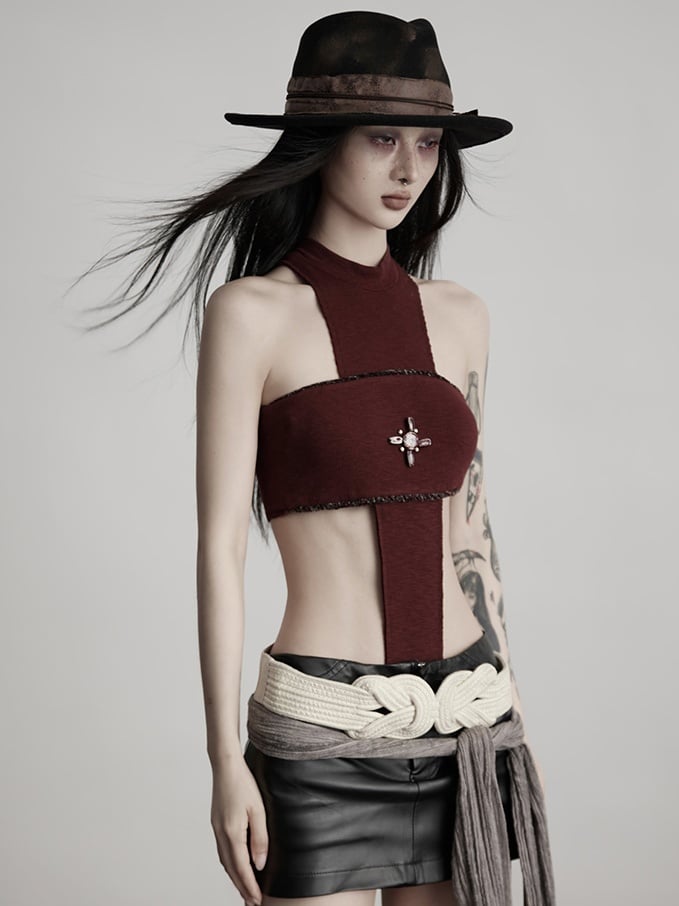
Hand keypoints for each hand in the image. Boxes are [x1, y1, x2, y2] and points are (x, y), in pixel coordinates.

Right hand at [210, 755, 268, 905]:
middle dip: (241, 887)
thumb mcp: (258, 810)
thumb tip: (259, 864)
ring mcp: (216, 828)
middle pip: (230, 869)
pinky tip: (236, 864)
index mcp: (232, 833)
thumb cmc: (243, 784)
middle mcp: (221, 834)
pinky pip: (222, 850)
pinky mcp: (216, 823)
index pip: (241, 868)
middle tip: (251, 902)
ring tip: (245, 888)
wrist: (225, 766)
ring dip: (234, 877)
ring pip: (225, 861)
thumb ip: (260, 838)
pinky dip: (229, 863)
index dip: (249, 886)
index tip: (257, 900)